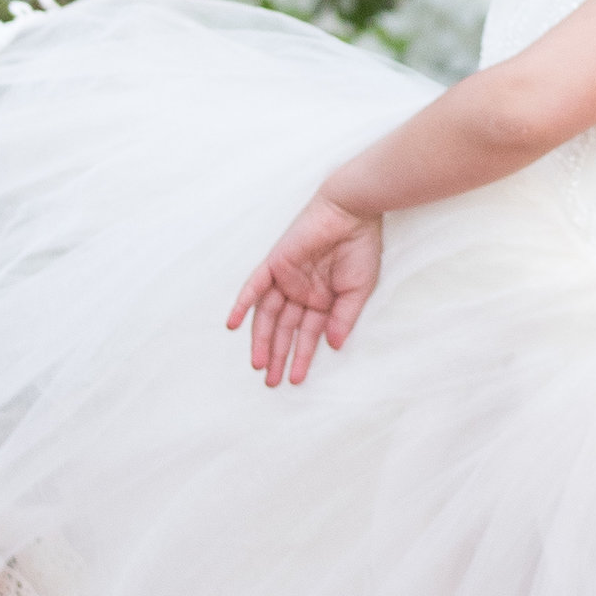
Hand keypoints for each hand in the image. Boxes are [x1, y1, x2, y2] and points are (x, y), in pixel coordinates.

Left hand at [225, 190, 383, 388]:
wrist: (352, 213)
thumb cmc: (360, 248)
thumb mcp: (358, 290)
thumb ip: (344, 318)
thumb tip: (333, 345)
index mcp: (322, 300)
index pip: (307, 334)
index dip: (302, 357)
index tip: (296, 379)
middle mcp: (301, 292)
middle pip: (284, 329)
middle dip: (279, 355)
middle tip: (272, 382)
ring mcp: (286, 279)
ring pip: (268, 315)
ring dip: (262, 339)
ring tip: (259, 365)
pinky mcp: (275, 264)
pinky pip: (254, 286)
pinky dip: (243, 304)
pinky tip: (234, 325)